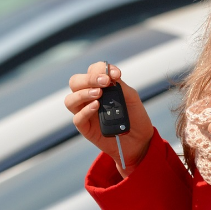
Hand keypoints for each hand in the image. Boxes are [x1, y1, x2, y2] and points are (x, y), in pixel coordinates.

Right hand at [64, 61, 154, 176]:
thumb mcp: (131, 98)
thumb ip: (120, 86)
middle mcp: (88, 97)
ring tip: (98, 93)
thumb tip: (110, 75)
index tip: (116, 74)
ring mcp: (85, 112)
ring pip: (70, 99)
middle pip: (75, 82)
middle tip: (104, 82)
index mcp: (99, 86)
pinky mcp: (85, 128)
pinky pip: (77, 118)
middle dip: (89, 79)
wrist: (140, 140)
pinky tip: (97, 106)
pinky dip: (85, 110)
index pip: (92, 71)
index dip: (101, 69)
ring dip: (83, 93)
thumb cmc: (134, 116)